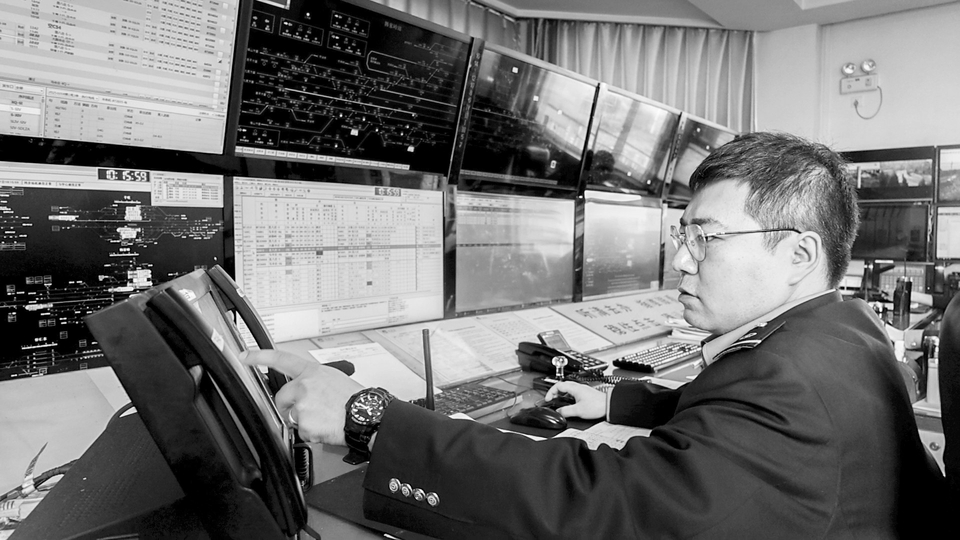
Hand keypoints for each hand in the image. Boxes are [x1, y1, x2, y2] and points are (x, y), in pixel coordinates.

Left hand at [240, 349, 362, 445]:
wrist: (366, 415)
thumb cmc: (355, 399)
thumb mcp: (334, 378)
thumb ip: (313, 381)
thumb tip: (302, 390)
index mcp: (312, 372)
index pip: (280, 359)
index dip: (259, 356)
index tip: (245, 356)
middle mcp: (304, 386)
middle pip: (282, 398)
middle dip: (289, 406)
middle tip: (309, 410)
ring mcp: (302, 405)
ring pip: (292, 417)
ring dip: (304, 420)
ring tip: (325, 418)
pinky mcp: (304, 424)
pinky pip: (301, 432)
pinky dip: (312, 433)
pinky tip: (326, 426)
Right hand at [544, 381, 605, 419]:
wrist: (609, 405)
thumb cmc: (597, 406)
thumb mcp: (578, 410)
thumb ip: (566, 411)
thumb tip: (558, 412)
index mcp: (575, 388)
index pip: (558, 385)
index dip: (550, 392)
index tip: (548, 399)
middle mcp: (578, 387)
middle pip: (562, 386)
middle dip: (555, 393)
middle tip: (552, 400)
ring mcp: (582, 390)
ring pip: (568, 390)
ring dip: (562, 395)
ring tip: (559, 403)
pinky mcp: (585, 394)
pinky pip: (573, 393)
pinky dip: (568, 398)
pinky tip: (569, 404)